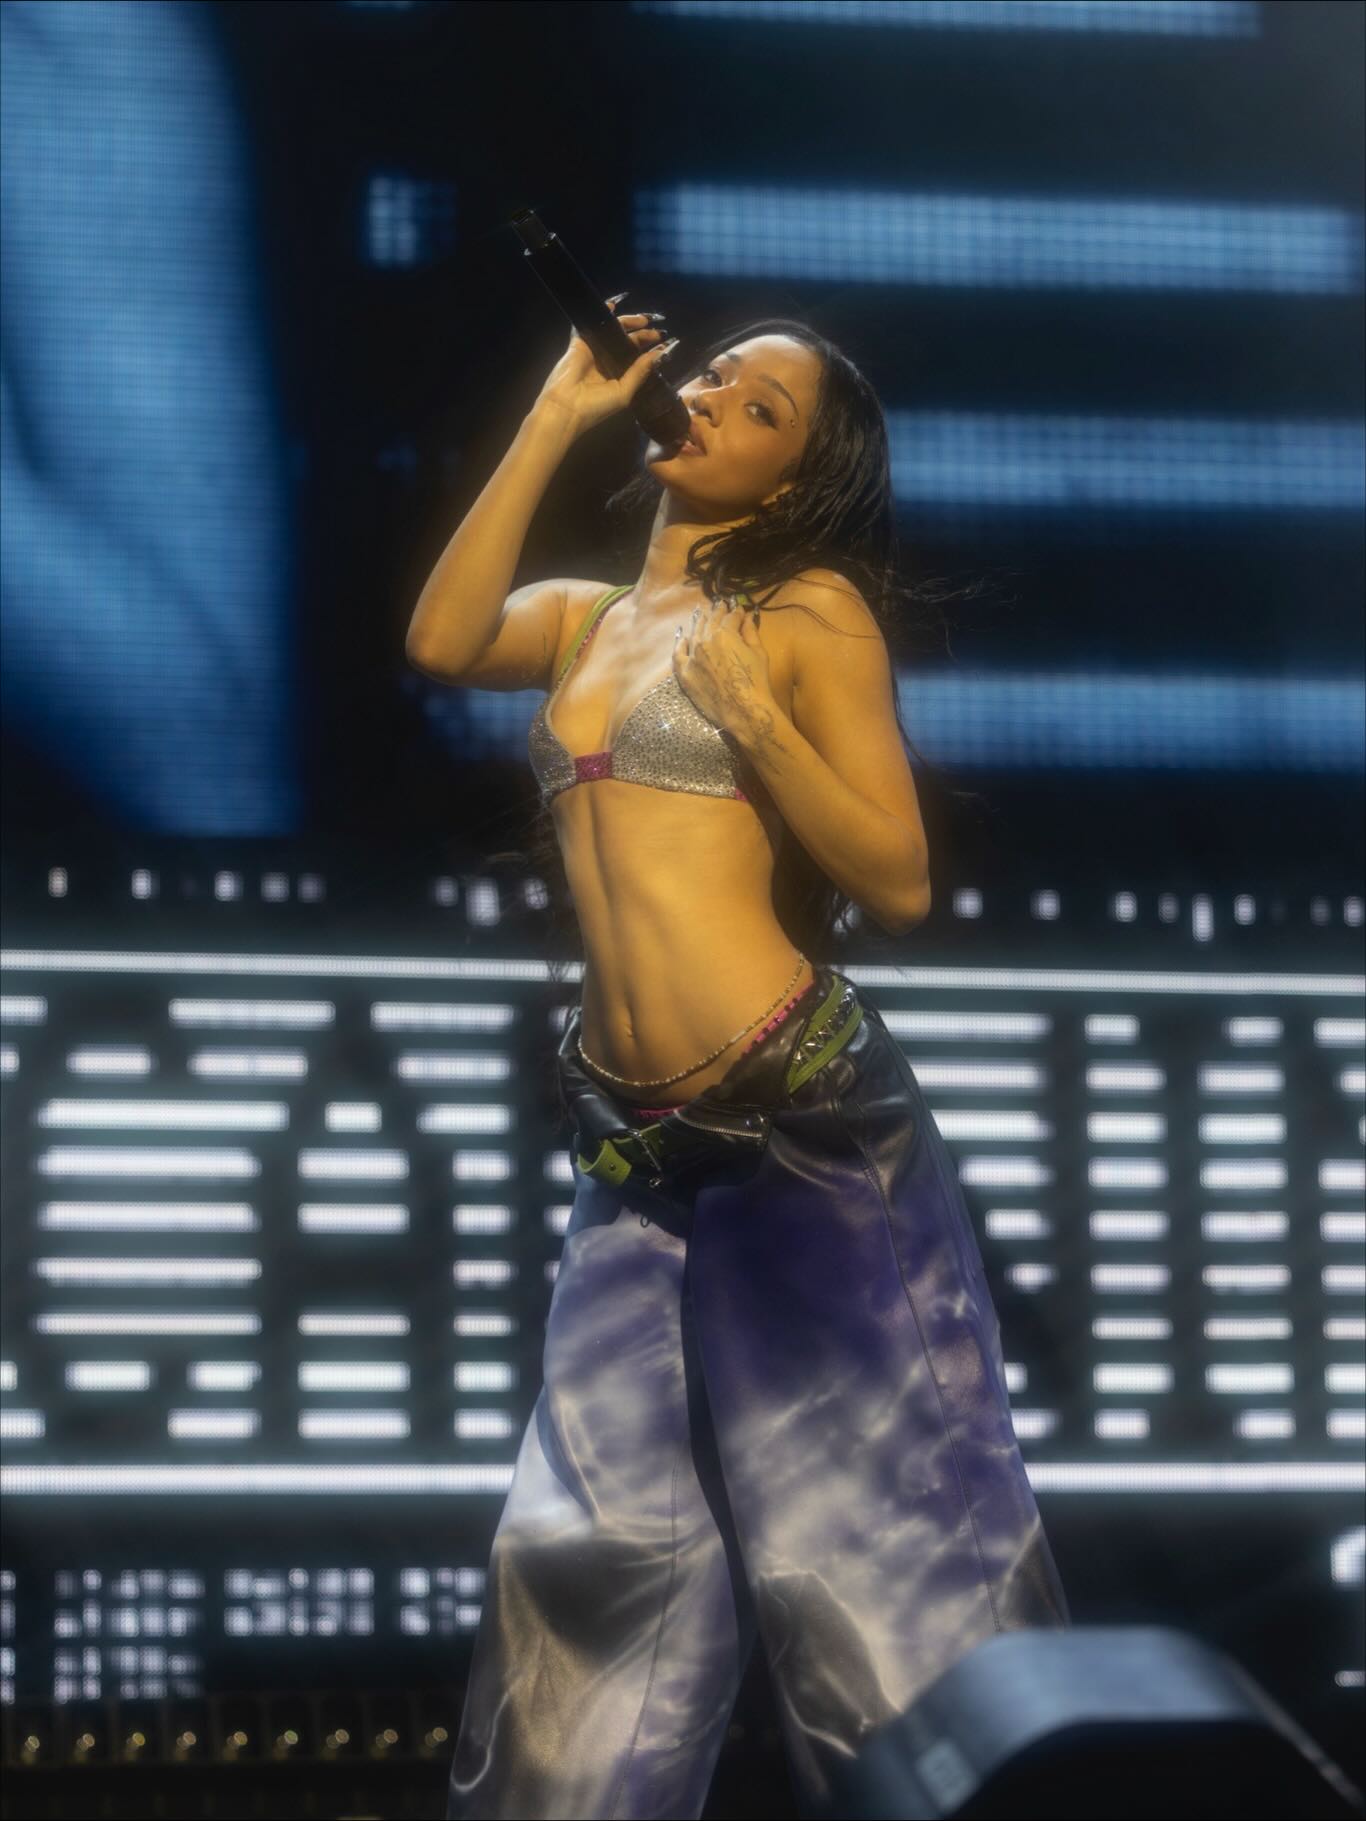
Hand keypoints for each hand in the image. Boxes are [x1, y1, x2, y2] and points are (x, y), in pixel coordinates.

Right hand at [535, 295, 676, 436]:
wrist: (566, 407)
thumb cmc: (596, 406)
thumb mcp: (624, 392)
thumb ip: (640, 372)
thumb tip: (659, 354)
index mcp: (619, 377)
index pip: (638, 358)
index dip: (651, 350)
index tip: (665, 344)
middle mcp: (608, 362)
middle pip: (628, 342)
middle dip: (644, 334)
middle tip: (658, 331)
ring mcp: (595, 351)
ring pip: (614, 331)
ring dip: (630, 322)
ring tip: (645, 320)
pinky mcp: (581, 343)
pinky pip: (593, 325)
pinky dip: (603, 314)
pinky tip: (613, 306)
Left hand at [672, 597, 772, 735]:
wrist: (743, 710)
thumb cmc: (756, 681)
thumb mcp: (759, 653)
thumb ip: (751, 632)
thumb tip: (747, 617)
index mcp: (725, 633)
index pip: (730, 617)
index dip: (736, 612)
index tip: (738, 609)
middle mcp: (705, 640)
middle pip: (710, 622)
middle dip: (716, 612)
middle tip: (719, 605)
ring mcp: (692, 657)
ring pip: (694, 634)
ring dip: (698, 622)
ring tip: (701, 615)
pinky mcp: (685, 673)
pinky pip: (678, 654)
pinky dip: (680, 643)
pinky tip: (682, 636)